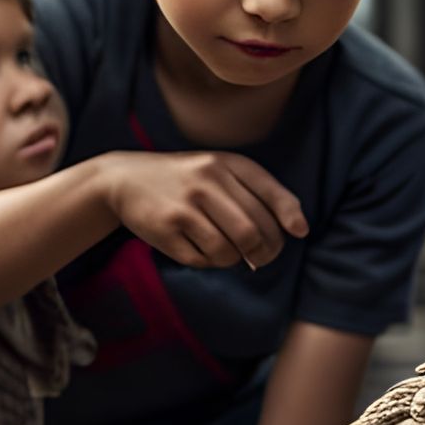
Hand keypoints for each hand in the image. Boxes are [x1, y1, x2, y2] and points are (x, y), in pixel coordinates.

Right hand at [104, 151, 307, 269]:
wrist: (126, 178)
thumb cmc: (187, 179)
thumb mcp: (220, 170)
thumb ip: (257, 192)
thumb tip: (296, 230)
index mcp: (226, 163)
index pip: (270, 192)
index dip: (289, 216)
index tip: (299, 232)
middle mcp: (207, 181)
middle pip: (253, 232)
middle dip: (265, 252)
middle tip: (261, 257)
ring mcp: (185, 205)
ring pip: (229, 251)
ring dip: (234, 259)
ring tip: (226, 250)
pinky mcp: (165, 228)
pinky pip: (202, 260)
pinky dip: (207, 261)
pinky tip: (199, 248)